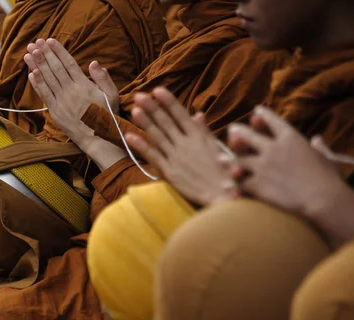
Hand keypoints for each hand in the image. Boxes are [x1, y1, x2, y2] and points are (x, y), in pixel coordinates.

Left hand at [25, 38, 118, 139]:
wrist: (98, 139)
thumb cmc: (107, 117)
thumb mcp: (112, 96)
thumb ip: (103, 78)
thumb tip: (94, 63)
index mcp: (84, 85)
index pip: (69, 64)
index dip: (58, 51)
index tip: (50, 41)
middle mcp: (71, 91)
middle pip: (55, 69)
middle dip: (44, 54)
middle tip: (35, 42)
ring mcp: (62, 102)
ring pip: (47, 79)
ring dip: (37, 65)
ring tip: (29, 53)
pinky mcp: (56, 112)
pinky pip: (44, 95)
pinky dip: (37, 84)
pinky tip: (31, 73)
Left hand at [125, 87, 237, 205]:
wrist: (223, 195)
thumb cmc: (223, 171)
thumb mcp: (216, 147)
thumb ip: (204, 130)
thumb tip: (197, 114)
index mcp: (199, 136)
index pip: (181, 114)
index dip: (168, 101)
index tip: (158, 89)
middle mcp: (186, 144)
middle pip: (166, 122)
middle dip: (152, 107)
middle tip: (138, 95)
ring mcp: (176, 157)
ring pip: (157, 135)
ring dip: (144, 122)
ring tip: (134, 109)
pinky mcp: (170, 171)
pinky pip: (153, 155)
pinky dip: (140, 145)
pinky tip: (129, 136)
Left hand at [227, 106, 347, 217]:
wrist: (322, 199)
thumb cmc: (327, 179)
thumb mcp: (325, 157)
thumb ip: (318, 147)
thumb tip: (317, 139)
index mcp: (291, 138)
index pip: (273, 121)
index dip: (263, 115)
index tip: (256, 111)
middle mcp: (273, 148)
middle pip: (248, 135)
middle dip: (238, 132)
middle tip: (232, 130)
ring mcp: (262, 166)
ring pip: (238, 159)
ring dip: (229, 158)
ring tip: (221, 158)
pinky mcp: (257, 183)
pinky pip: (239, 182)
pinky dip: (232, 183)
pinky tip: (226, 183)